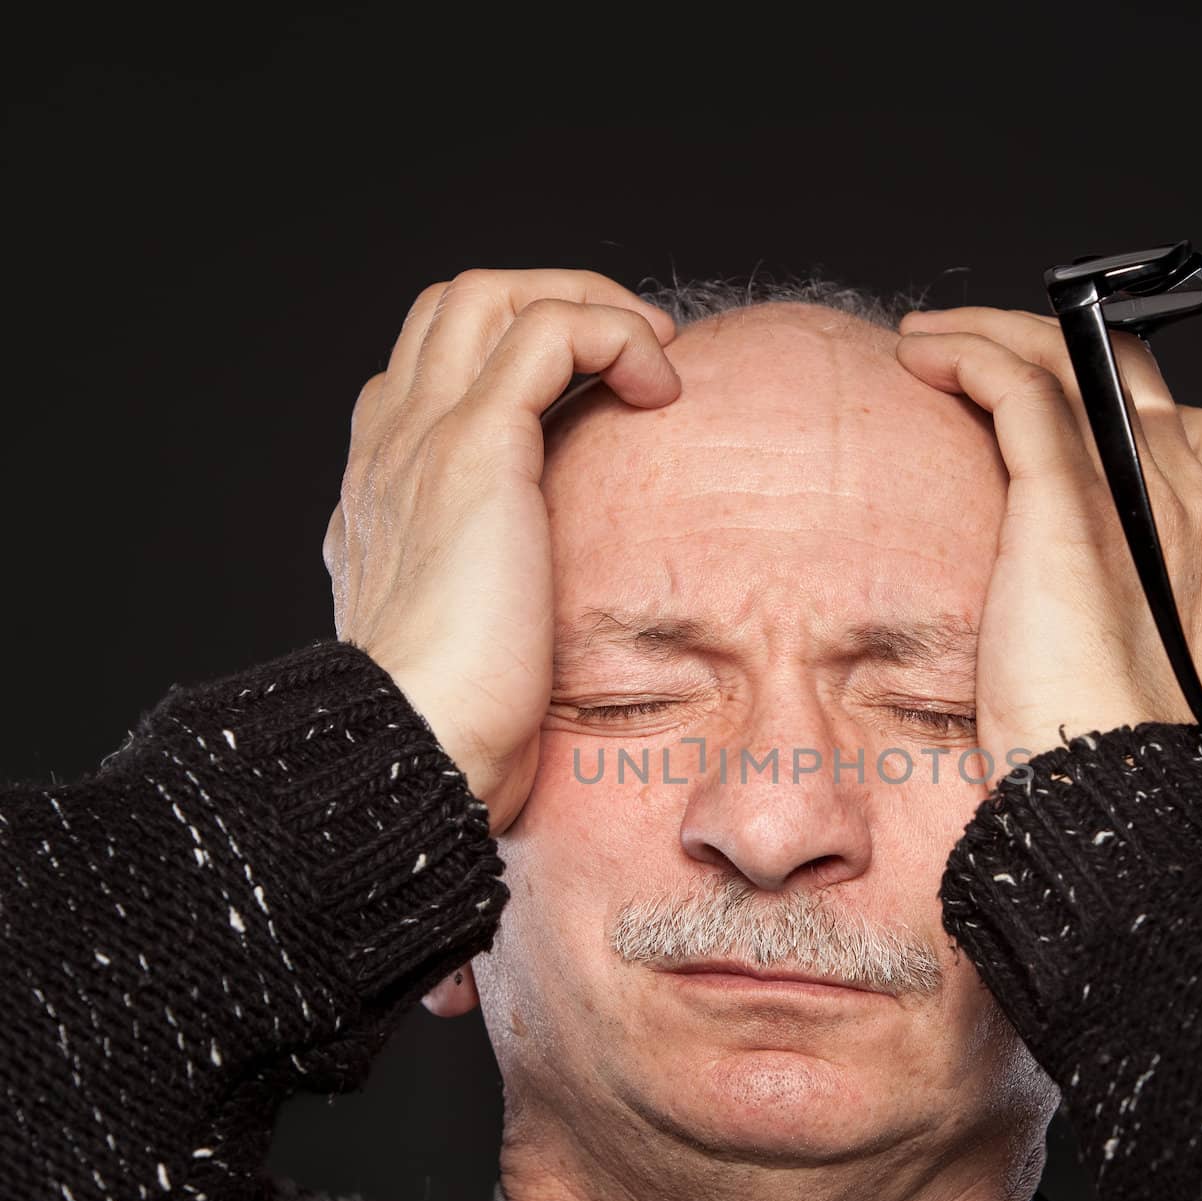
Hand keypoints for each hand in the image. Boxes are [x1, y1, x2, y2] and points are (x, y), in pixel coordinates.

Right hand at [323, 269, 679, 833]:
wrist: (412, 745)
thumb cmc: (448, 720)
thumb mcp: (459, 639)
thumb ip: (479, 593)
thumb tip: (523, 605)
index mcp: (382, 486)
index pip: (433, 368)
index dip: (514, 353)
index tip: (593, 393)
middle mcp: (390, 445)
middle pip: (456, 307)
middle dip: (553, 301)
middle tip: (634, 350)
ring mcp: (424, 437)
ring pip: (494, 295)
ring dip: (587, 302)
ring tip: (655, 353)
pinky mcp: (477, 449)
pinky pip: (550, 332)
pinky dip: (613, 334)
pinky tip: (660, 386)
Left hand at [895, 307, 1201, 773]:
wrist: (1118, 798)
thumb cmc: (1116, 761)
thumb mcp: (1134, 678)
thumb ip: (1121, 618)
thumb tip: (1066, 614)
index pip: (1174, 427)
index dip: (1104, 396)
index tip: (1036, 403)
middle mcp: (1197, 504)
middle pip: (1127, 375)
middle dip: (1047, 347)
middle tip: (973, 360)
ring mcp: (1143, 494)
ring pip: (1072, 362)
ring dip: (996, 333)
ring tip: (932, 341)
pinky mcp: (1069, 502)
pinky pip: (1020, 385)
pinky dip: (970, 352)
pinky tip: (924, 355)